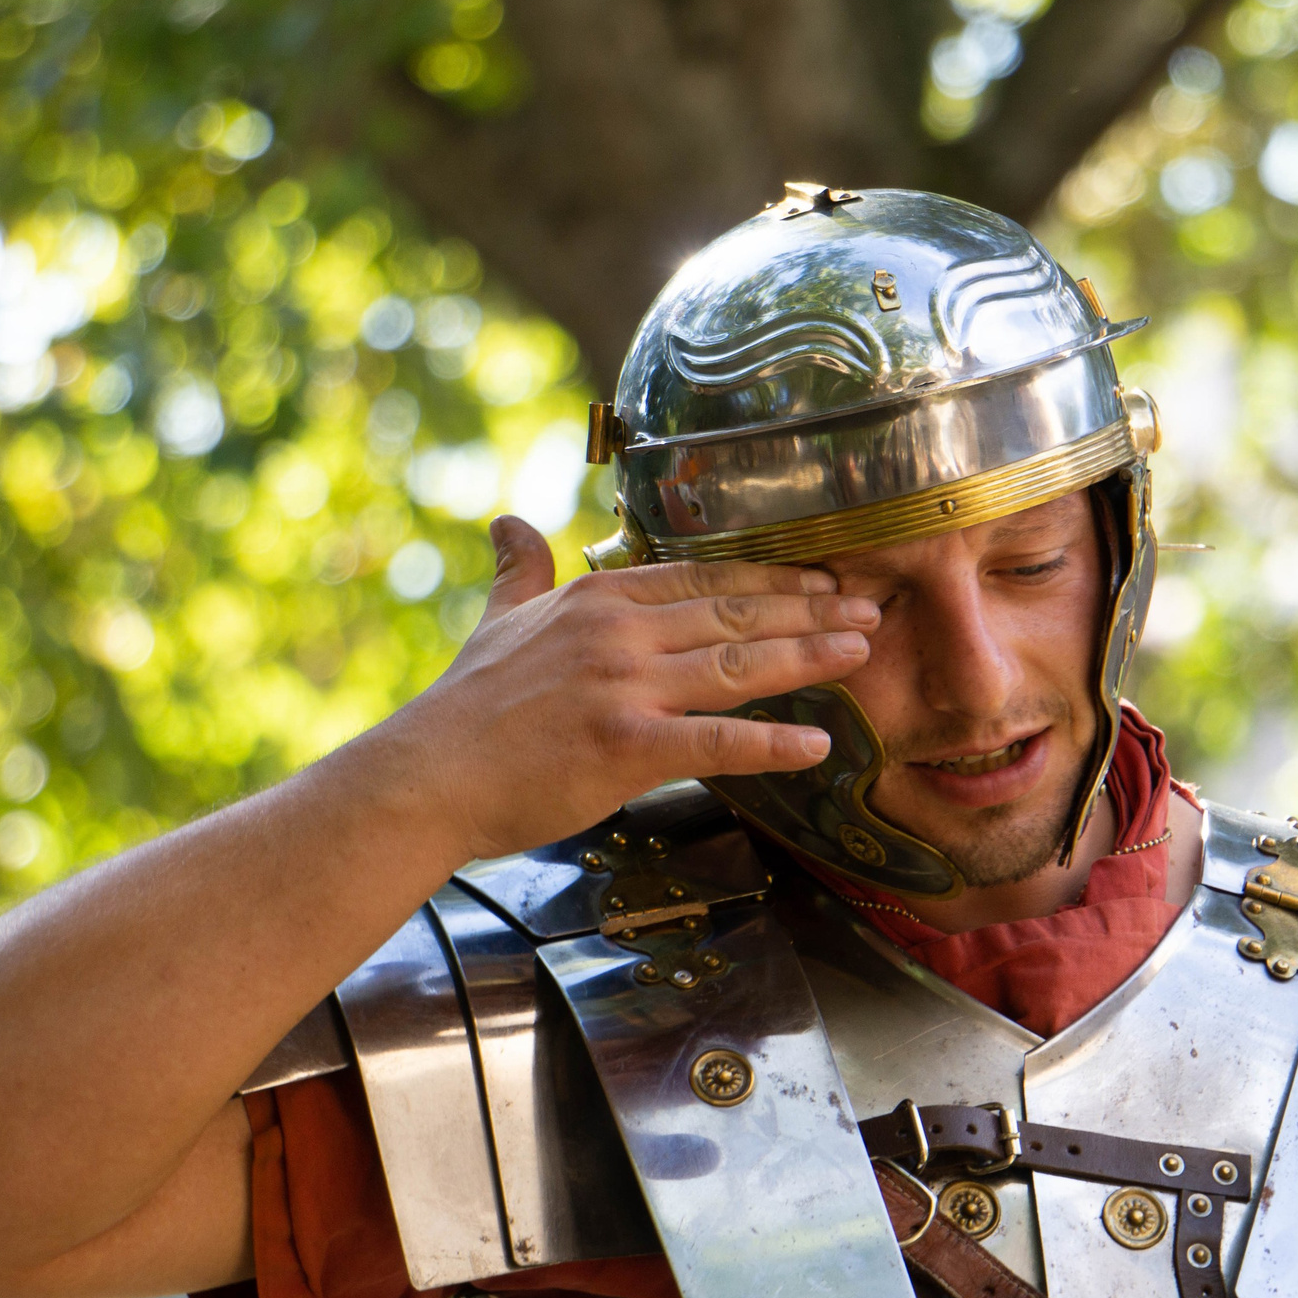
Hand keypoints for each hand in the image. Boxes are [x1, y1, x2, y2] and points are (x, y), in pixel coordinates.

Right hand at [383, 515, 874, 860]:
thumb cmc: (465, 708)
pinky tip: (818, 746)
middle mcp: (618, 631)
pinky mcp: (626, 747)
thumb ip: (520, 570)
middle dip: (810, 609)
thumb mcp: (498, 620)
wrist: (426, 777)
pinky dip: (773, 743)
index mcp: (597, 597)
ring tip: (862, 651)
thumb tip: (510, 521)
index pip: (703, 577)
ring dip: (810, 657)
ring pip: (739, 666)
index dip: (770, 579)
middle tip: (870, 606)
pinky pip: (718, 743)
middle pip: (736, 613)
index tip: (821, 579)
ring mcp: (624, 687)